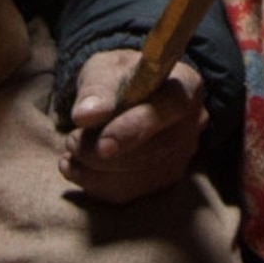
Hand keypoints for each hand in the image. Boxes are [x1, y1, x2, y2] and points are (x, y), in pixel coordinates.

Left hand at [63, 49, 207, 202]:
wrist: (125, 95)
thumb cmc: (118, 78)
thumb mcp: (104, 69)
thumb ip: (96, 89)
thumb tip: (85, 115)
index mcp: (187, 85)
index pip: (170, 108)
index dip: (135, 128)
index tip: (101, 144)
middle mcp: (193, 123)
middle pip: (156, 149)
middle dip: (105, 154)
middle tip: (71, 142)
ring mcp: (182, 155)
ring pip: (140, 177)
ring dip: (96, 172)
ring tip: (71, 153)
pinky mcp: (164, 179)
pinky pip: (129, 192)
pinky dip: (96, 185)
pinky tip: (77, 168)